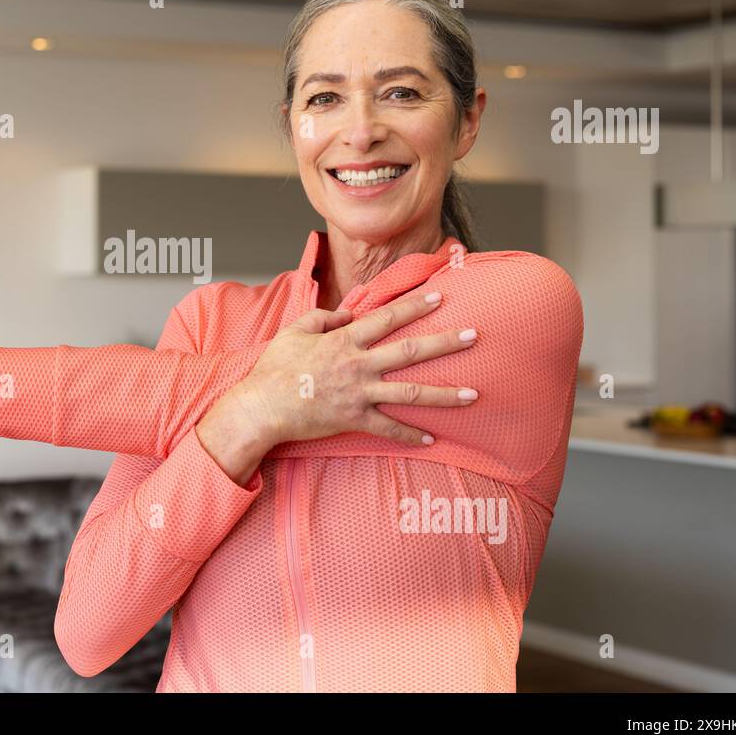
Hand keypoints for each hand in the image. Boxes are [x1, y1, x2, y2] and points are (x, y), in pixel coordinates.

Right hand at [199, 290, 477, 471]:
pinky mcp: (354, 420)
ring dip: (444, 394)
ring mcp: (359, 394)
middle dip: (445, 343)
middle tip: (474, 336)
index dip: (415, 305)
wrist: (262, 406)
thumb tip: (347, 314)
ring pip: (410, 393)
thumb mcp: (295, 330)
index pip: (388, 318)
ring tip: (473, 392)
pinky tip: (431, 438)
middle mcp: (358, 365)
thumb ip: (323, 316)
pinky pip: (388, 429)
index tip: (441, 296)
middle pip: (410, 352)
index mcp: (345, 340)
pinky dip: (409, 435)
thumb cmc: (275, 368)